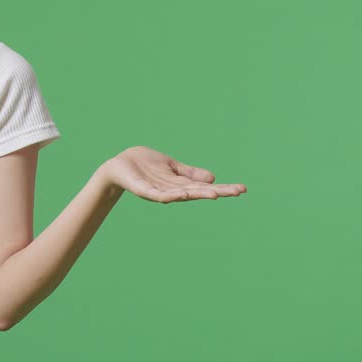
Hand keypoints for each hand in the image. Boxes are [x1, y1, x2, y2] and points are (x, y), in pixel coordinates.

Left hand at [99, 146, 246, 202]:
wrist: (119, 166)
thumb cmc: (145, 166)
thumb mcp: (172, 167)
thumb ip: (190, 173)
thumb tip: (213, 178)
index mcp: (180, 184)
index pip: (205, 187)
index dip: (223, 188)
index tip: (242, 189)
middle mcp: (173, 190)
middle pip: (198, 192)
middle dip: (218, 192)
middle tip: (238, 192)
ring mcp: (159, 191)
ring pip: (182, 194)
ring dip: (198, 194)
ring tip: (215, 194)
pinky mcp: (144, 190)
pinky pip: (158, 195)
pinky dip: (170, 196)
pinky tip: (182, 195)